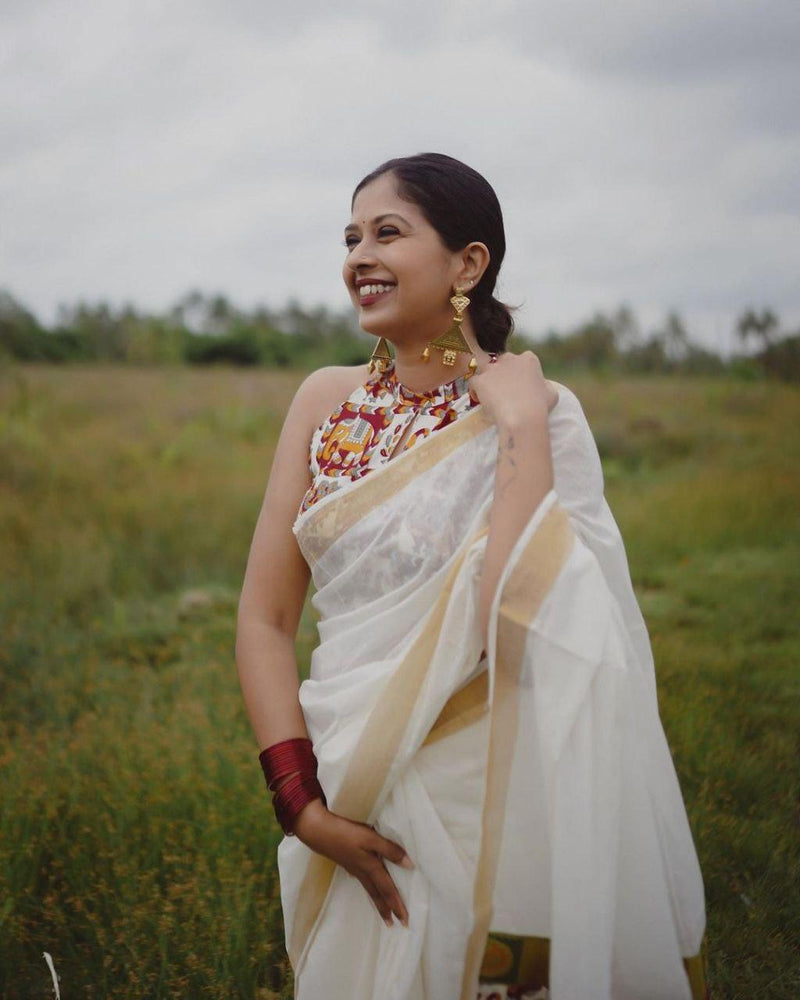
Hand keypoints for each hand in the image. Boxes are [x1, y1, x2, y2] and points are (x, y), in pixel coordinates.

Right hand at [293, 799, 412, 928]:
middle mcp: (362, 871)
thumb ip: (389, 850)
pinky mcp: (347, 862)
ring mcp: (353, 868)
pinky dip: (370, 889)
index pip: (388, 890)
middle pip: (378, 894)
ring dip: (379, 902)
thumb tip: (410, 865)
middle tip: (395, 925)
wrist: (318, 831)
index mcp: (371, 867)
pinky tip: (369, 886)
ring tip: (385, 914)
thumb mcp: (370, 838)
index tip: (405, 921)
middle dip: (387, 910)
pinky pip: (363, 881)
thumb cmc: (346, 833)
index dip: (397, 905)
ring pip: (370, 889)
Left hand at [468, 351, 557, 427]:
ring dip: (488, 381)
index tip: (518, 386)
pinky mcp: (480, 380)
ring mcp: (493, 368)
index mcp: (528, 359)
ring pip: (486, 370)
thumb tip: (542, 384)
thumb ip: (544, 384)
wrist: (522, 418)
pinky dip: (475, 390)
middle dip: (502, 374)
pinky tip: (480, 400)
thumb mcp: (551, 393)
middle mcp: (510, 359)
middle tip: (504, 391)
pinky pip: (474, 382)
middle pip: (501, 362)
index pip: (520, 360)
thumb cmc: (540, 407)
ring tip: (490, 396)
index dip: (517, 373)